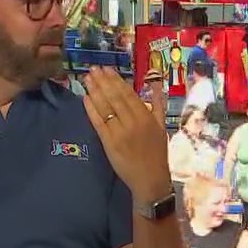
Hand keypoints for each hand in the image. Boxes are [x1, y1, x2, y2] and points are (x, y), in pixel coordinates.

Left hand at [83, 67, 171, 202]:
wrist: (150, 178)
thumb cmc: (157, 152)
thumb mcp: (162, 126)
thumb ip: (158, 104)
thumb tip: (155, 84)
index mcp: (146, 116)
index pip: (128, 94)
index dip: (116, 80)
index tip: (107, 69)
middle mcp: (132, 121)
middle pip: (114, 97)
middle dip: (102, 82)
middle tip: (92, 69)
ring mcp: (119, 132)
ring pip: (105, 108)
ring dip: (95, 91)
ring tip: (87, 79)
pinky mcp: (109, 143)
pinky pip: (98, 123)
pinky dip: (91, 110)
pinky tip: (85, 98)